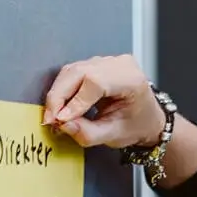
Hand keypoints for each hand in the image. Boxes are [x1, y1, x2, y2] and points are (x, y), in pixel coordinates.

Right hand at [42, 54, 163, 149]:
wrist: (146, 118)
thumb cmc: (135, 126)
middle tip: (50, 118)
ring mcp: (108, 61)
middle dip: (59, 96)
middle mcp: (120, 65)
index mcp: (132, 80)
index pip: (96, 82)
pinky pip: (73, 71)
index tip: (60, 119)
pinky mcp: (97, 63)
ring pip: (72, 70)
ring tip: (55, 114)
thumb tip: (63, 124)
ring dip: (58, 93)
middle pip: (79, 72)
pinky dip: (63, 88)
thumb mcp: (114, 136)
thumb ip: (88, 133)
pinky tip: (61, 105)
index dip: (74, 101)